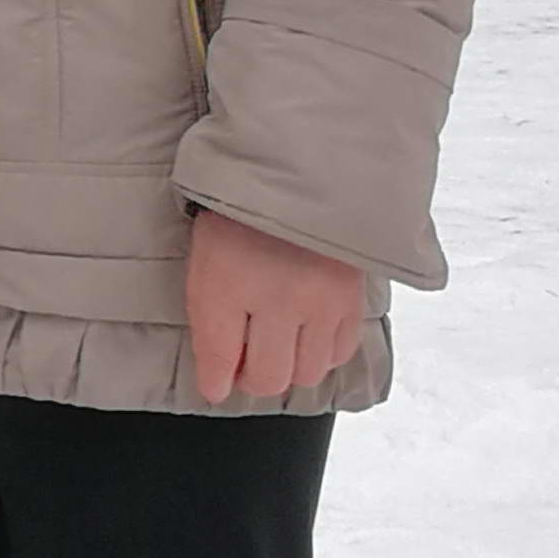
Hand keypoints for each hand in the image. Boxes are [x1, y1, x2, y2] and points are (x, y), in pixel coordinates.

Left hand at [185, 206, 366, 405]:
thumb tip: (217, 380)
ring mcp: (321, 302)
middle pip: (269, 377)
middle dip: (252, 378)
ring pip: (307, 373)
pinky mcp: (353, 299)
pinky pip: (340, 352)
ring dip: (288, 369)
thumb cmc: (240, 216)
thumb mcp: (205, 262)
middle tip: (246, 362)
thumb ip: (209, 323)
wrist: (298, 173)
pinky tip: (308, 334)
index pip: (220, 357)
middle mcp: (278, 300)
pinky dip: (321, 353)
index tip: (216, 384)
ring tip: (277, 346)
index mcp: (228, 283)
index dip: (215, 381)